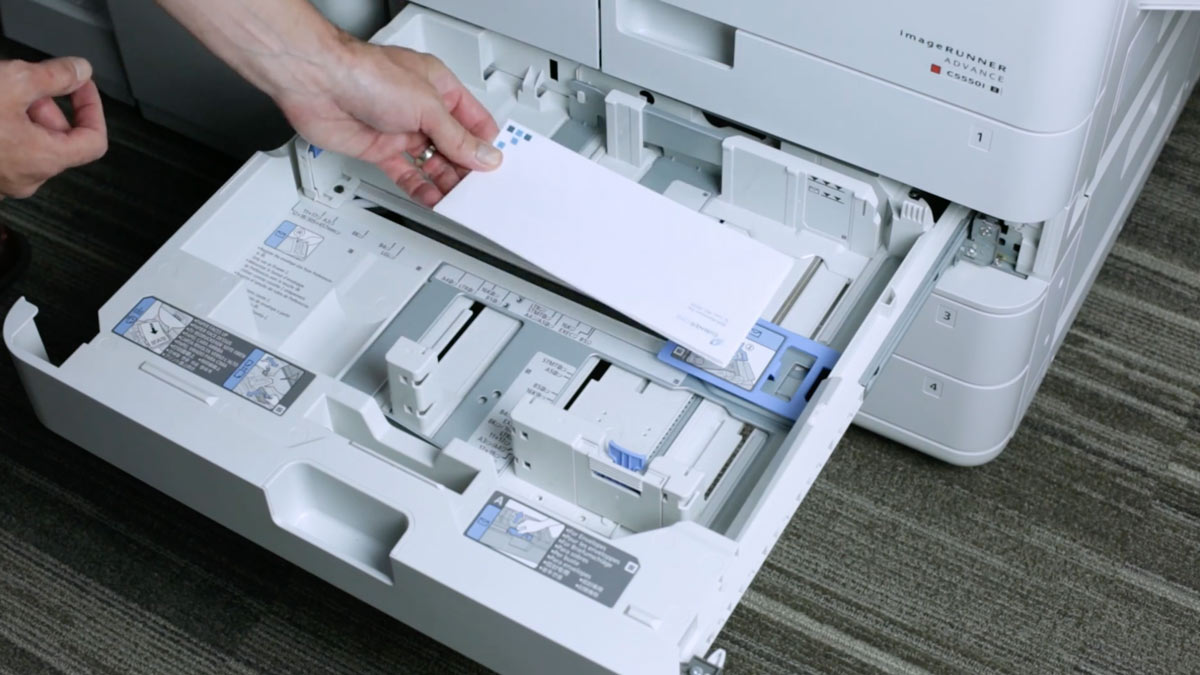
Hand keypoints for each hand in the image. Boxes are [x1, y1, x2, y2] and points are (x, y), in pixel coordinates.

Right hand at [0, 57, 107, 198]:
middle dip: (46, 103)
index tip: (81, 85)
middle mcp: (26, 178)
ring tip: (1, 92)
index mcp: (45, 160)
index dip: (93, 108)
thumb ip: (53, 76)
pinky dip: (4, 126)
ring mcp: (3, 180)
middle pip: (59, 137)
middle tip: (24, 80)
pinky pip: (6, 149)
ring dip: (21, 113)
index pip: (95, 140)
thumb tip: (79, 71)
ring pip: (29, 142)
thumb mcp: (10, 83)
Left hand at [274, 41, 500, 206]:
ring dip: (444, 182)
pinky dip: (420, 188)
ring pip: (431, 163)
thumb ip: (457, 137)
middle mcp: (421, 110)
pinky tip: (432, 199)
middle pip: (454, 146)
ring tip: (458, 200)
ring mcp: (401, 130)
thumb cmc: (365, 75)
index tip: (495, 169)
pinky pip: (406, 174)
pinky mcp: (380, 149)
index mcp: (440, 88)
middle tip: (478, 191)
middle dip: (466, 169)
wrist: (317, 83)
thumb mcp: (427, 107)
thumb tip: (484, 156)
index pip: (474, 122)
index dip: (485, 146)